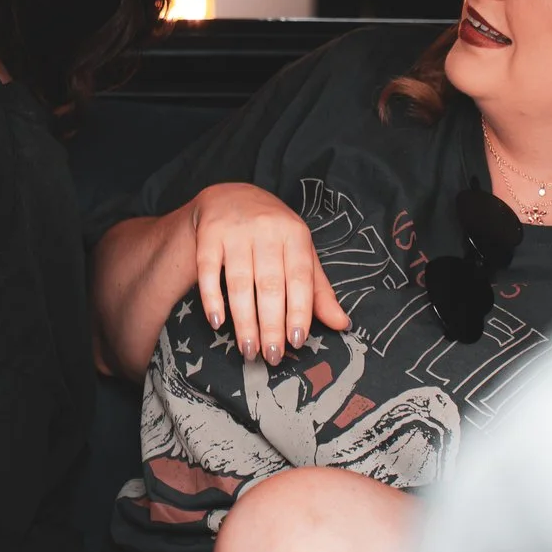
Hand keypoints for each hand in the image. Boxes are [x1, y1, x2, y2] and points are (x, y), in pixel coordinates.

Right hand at [186, 183, 349, 364]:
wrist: (232, 196)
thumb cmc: (274, 233)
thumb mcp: (301, 253)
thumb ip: (319, 289)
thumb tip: (342, 324)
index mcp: (295, 234)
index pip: (299, 278)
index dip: (299, 311)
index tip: (297, 341)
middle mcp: (266, 230)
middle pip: (270, 284)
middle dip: (271, 324)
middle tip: (272, 355)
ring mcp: (236, 232)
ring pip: (240, 282)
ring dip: (244, 320)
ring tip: (249, 349)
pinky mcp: (209, 235)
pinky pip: (209, 270)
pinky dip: (212, 298)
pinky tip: (218, 322)